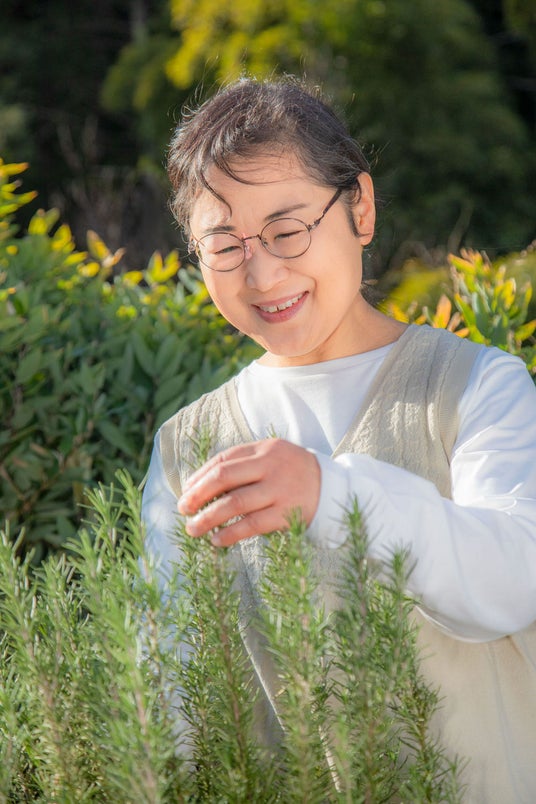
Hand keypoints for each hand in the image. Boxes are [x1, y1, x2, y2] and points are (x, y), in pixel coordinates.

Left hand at [177, 439, 320, 546]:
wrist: (335, 489)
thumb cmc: (294, 474)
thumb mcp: (273, 458)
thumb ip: (243, 466)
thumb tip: (200, 486)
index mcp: (265, 449)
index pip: (223, 459)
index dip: (200, 476)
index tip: (186, 491)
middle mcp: (271, 466)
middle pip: (224, 477)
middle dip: (198, 494)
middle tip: (182, 509)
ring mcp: (280, 490)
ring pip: (235, 503)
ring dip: (209, 518)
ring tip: (193, 528)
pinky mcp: (287, 514)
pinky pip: (252, 525)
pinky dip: (230, 534)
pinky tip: (217, 541)